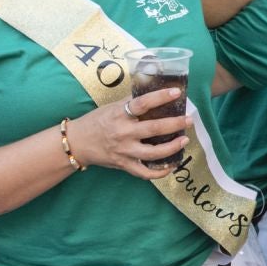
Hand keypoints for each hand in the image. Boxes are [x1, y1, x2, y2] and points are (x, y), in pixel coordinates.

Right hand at [63, 86, 188, 178]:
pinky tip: (171, 165)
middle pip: (154, 129)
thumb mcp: (111, 107)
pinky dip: (160, 172)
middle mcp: (123, 133)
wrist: (77, 143)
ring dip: (173, 147)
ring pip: (153, 153)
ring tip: (184, 140)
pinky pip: (145, 173)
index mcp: (119, 115)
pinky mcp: (124, 165)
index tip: (177, 92)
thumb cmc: (96, 121)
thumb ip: (131, 103)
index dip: (160, 97)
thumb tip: (152, 92)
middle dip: (175, 124)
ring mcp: (124, 151)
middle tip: (189, 119)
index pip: (142, 103)